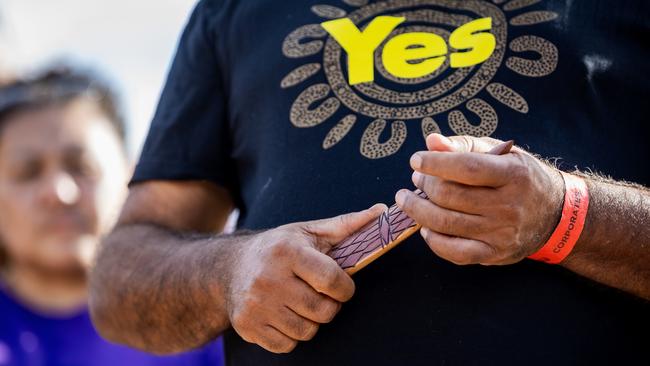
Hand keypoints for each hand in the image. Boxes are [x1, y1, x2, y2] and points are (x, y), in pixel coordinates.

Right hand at [225, 204, 385, 352]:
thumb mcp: (309, 232)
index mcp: (287, 252)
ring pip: (307, 331)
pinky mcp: (247, 326)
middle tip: (321, 295)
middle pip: (323, 311)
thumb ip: (347, 225)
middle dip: (330, 306)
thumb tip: (381, 212)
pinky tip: (285, 315)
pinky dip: (292, 336)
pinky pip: (287, 345)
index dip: (345, 289)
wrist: (230, 268)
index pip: (332, 281)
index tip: (342, 286)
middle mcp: (268, 278)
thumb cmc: (279, 248)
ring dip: (312, 321)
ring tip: (302, 303)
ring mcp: (256, 305)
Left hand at [395, 134, 563, 264]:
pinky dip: (434, 241)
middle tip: (416, 179)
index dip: (435, 163)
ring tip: (407, 200)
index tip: (416, 160)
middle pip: (451, 196)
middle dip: (424, 186)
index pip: (467, 168)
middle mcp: (509, 205)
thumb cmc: (520, 177)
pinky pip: (455, 252)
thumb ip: (464, 146)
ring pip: (447, 224)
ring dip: (418, 211)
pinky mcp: (495, 254)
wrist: (555, 214)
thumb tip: (432, 141)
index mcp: (513, 174)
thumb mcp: (500, 153)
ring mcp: (502, 233)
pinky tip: (425, 227)